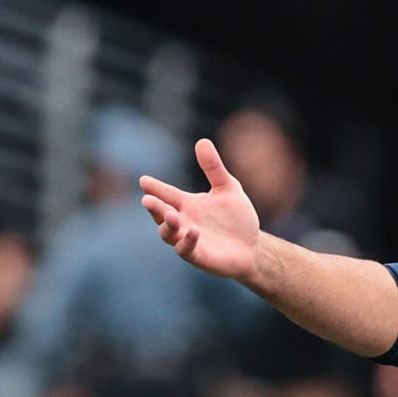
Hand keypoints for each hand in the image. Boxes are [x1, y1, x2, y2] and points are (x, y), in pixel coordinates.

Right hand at [142, 139, 261, 281]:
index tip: (144, 180)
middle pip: (160, 214)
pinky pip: (186, 249)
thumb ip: (214, 168)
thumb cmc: (237, 219)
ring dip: (167, 224)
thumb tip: (202, 141)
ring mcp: (188, 239)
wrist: (253, 246)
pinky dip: (187, 241)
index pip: (166, 193)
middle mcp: (183, 221)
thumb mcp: (228, 189)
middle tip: (147, 199)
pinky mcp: (198, 255)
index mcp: (187, 204)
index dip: (155, 187)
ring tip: (171, 215)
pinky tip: (194, 231)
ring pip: (167, 233)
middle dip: (153, 207)